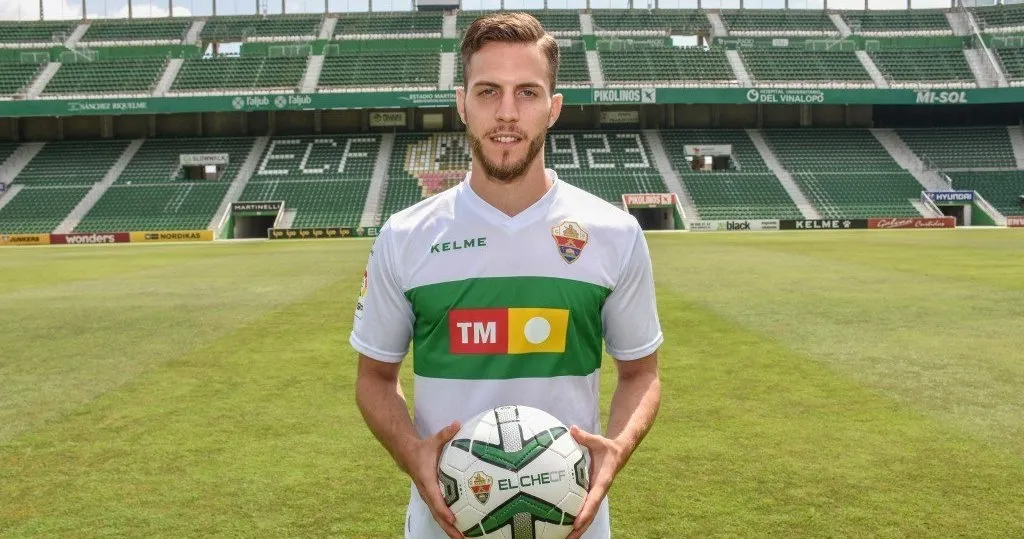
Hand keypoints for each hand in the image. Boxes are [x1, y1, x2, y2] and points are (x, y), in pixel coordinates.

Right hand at [407, 420, 464, 538]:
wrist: (405, 454)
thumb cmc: (423, 448)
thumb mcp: (433, 440)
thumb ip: (446, 433)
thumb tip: (458, 423)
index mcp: (427, 479)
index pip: (435, 497)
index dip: (444, 509)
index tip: (453, 519)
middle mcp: (426, 491)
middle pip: (437, 513)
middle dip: (449, 527)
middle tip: (462, 538)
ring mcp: (428, 496)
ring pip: (438, 516)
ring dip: (449, 529)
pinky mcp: (431, 498)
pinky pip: (439, 512)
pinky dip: (448, 523)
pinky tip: (461, 529)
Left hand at [566, 425, 627, 538]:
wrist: (620, 453)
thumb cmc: (607, 447)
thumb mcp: (597, 441)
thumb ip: (585, 437)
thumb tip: (572, 429)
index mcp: (602, 481)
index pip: (593, 500)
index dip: (585, 512)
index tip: (576, 524)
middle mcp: (599, 491)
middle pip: (590, 514)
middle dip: (580, 528)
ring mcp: (596, 494)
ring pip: (588, 515)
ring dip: (578, 528)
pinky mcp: (592, 494)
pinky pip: (584, 508)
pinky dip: (576, 518)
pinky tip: (563, 526)